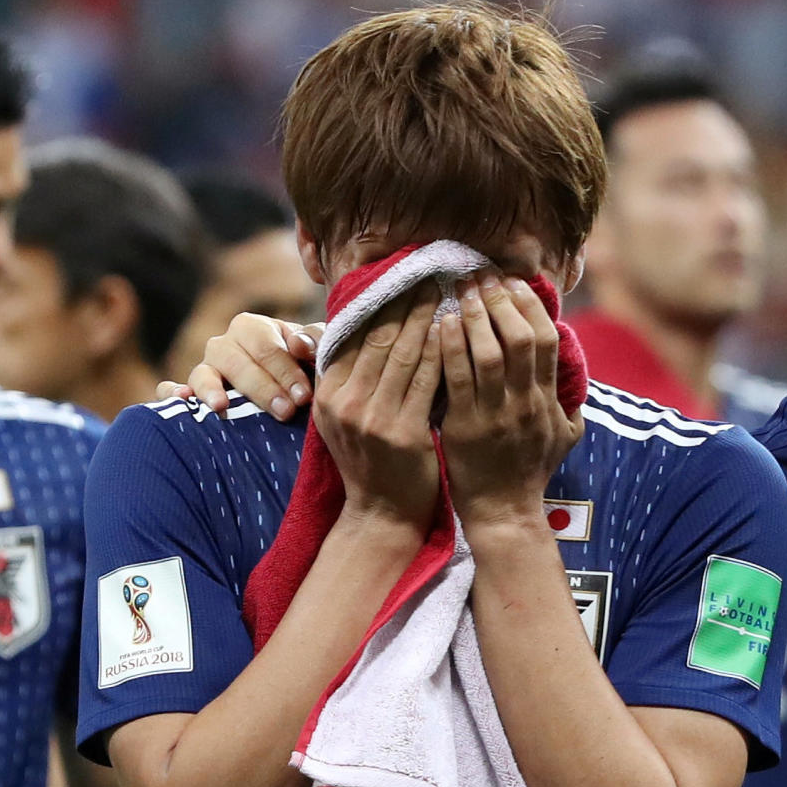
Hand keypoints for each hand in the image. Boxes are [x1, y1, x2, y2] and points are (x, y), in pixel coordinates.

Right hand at [154, 313, 319, 418]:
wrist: (282, 399)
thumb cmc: (300, 370)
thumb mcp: (313, 353)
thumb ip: (315, 342)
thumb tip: (300, 346)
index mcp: (253, 328)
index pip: (267, 346)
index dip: (286, 370)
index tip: (304, 396)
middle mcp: (225, 344)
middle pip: (237, 361)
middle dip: (263, 387)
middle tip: (285, 411)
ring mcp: (205, 368)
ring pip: (204, 373)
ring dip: (213, 390)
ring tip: (222, 406)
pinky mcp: (190, 392)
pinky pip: (170, 390)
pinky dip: (171, 393)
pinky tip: (181, 399)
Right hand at [316, 285, 441, 534]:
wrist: (381, 516)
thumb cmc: (372, 463)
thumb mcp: (345, 418)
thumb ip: (352, 377)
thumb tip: (368, 323)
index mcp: (328, 394)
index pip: (356, 334)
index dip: (382, 302)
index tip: (404, 274)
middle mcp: (345, 403)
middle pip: (381, 337)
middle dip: (409, 300)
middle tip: (433, 270)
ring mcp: (373, 419)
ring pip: (406, 353)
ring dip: (430, 317)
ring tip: (450, 290)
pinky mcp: (403, 434)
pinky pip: (428, 381)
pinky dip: (443, 352)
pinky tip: (458, 330)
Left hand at [439, 271, 580, 529]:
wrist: (503, 514)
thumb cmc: (528, 476)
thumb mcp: (564, 441)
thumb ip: (572, 409)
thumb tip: (580, 383)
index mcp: (547, 401)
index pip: (546, 340)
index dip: (530, 306)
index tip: (511, 283)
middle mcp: (525, 403)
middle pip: (521, 338)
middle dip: (501, 301)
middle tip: (480, 275)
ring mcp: (495, 415)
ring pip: (490, 353)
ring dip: (475, 316)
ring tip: (461, 289)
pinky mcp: (465, 427)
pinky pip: (458, 379)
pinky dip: (450, 347)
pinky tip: (441, 322)